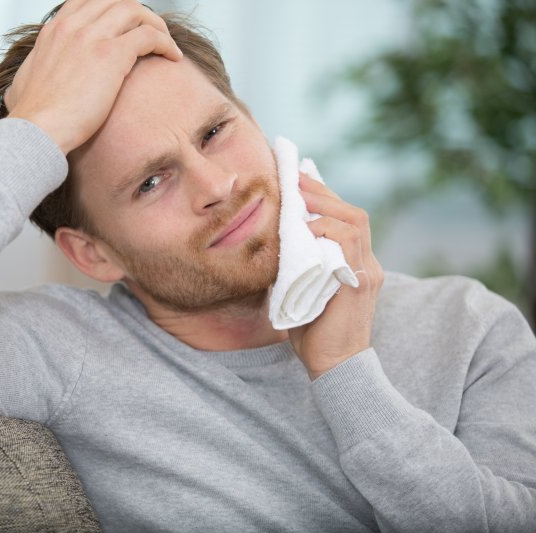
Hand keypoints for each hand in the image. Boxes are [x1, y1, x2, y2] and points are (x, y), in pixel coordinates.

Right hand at [5, 0, 182, 153]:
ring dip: (156, 26)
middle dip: (139, 14)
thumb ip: (28, 76)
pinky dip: (165, 42)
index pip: (89, 2)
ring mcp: (92, 36)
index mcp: (55, 30)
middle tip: (152, 34)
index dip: (113, 10)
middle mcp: (73, 26)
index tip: (126, 27)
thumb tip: (21, 87)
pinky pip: (149, 35)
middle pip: (117, 1)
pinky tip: (172, 57)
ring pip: (136, 12)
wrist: (36, 130)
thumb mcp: (21, 86)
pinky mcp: (111, 54)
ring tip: (166, 45)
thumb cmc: (30, 118)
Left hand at [288, 173, 383, 379]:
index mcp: (354, 265)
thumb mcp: (302, 290)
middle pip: (353, 214)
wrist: (334, 367)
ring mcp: (367, 272)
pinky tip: (307, 228)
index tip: (298, 180)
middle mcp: (366, 264)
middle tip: (296, 177)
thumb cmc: (314, 334)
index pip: (345, 221)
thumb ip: (296, 266)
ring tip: (299, 195)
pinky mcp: (360, 283)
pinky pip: (349, 244)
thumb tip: (271, 242)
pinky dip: (328, 230)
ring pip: (354, 222)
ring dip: (325, 205)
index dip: (324, 198)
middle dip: (324, 192)